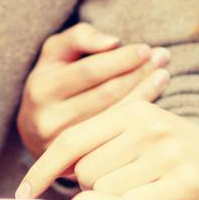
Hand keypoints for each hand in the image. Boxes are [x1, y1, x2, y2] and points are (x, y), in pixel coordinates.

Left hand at [16, 102, 198, 199]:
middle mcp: (147, 125)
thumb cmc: (186, 163)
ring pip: (106, 193)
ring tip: (149, 195)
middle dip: (95, 191)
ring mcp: (167, 151)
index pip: (71, 139)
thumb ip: (108, 143)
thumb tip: (58, 169)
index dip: (42, 170)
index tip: (21, 197)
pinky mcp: (186, 179)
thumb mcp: (148, 138)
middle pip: (85, 172)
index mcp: (132, 111)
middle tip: (129, 190)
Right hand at [17, 22, 170, 156]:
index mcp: (42, 88)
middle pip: (106, 93)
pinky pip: (117, 135)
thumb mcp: (56, 52)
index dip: (121, 59)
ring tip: (163, 73)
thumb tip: (112, 42)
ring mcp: (65, 145)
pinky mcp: (80, 162)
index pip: (89, 71)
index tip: (146, 48)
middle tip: (163, 56)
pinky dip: (138, 114)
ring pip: (115, 115)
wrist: (35, 128)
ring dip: (145, 91)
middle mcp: (49, 118)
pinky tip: (153, 97)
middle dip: (138, 72)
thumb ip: (80, 37)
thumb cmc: (54, 79)